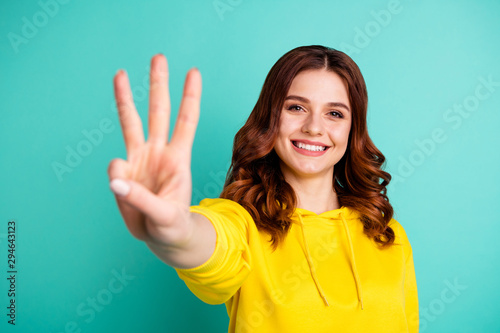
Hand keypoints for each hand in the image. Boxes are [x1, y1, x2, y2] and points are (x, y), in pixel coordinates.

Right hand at [108, 54, 201, 248]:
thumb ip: (140, 199)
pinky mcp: (125, 173)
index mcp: (178, 158)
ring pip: (131, 122)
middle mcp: (159, 152)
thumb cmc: (172, 225)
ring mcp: (141, 160)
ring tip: (120, 73)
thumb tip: (115, 180)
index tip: (193, 71)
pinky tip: (122, 188)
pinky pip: (114, 166)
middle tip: (158, 57)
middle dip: (158, 84)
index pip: (186, 121)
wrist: (163, 237)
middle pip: (159, 111)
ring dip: (126, 98)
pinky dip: (115, 176)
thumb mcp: (164, 217)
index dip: (190, 97)